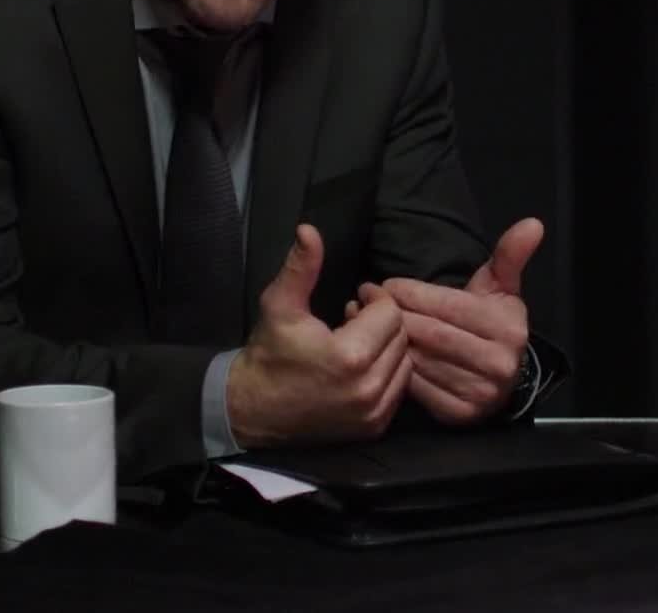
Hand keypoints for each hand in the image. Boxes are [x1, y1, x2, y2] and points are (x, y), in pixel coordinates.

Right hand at [225, 224, 413, 447]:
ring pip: (405, 363)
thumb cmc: (268, 353)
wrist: (251, 410)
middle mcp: (368, 388)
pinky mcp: (373, 428)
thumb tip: (309, 229)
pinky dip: (388, 373)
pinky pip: (399, 389)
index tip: (356, 298)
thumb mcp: (280, 305)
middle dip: (382, 322)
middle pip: (401, 337)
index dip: (375, 300)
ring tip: (359, 342)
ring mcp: (372, 412)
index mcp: (349, 356)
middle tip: (355, 318)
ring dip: (388, 347)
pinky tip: (363, 366)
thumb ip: (301, 267)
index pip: (390, 313)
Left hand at [358, 218, 541, 424]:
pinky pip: (415, 387)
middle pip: (429, 332)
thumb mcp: (501, 287)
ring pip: (418, 359)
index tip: (384, 284)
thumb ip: (510, 255)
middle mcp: (498, 363)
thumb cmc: (491, 322)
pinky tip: (381, 353)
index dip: (410, 293)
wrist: (500, 376)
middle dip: (392, 314)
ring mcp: (480, 393)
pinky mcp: (459, 414)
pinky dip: (394, 369)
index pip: (447, 305)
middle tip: (364, 299)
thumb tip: (533, 223)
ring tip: (362, 323)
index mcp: (508, 327)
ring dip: (384, 341)